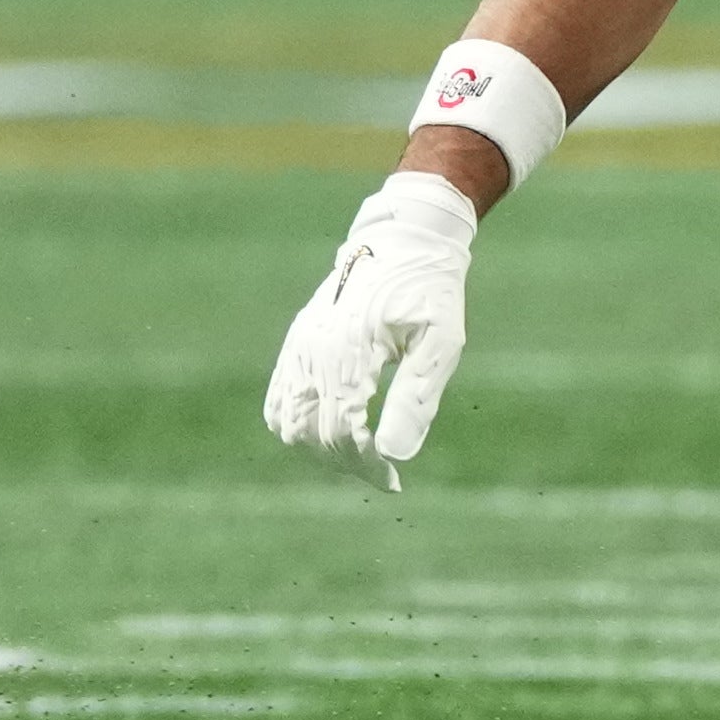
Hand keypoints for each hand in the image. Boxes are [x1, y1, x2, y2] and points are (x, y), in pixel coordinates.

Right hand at [264, 173, 478, 479]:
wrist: (405, 238)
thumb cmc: (431, 290)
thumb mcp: (441, 342)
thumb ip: (416, 398)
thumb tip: (394, 455)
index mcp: (348, 351)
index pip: (340, 432)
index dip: (364, 465)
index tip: (392, 481)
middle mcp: (312, 350)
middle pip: (310, 433)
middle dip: (345, 462)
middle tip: (382, 471)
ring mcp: (299, 345)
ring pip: (287, 421)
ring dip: (318, 448)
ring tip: (360, 454)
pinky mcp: (297, 342)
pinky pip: (278, 399)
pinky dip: (295, 426)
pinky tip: (330, 432)